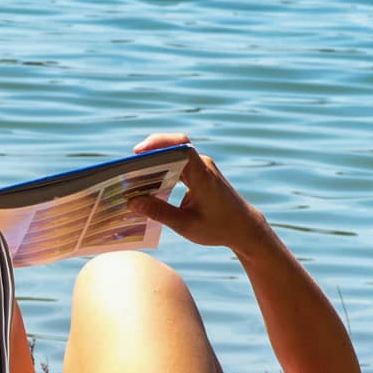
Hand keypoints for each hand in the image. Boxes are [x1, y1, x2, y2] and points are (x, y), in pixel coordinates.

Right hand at [127, 133, 273, 253]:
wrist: (244, 228)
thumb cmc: (219, 227)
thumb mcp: (186, 224)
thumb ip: (158, 212)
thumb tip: (132, 202)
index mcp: (202, 175)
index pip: (181, 147)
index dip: (159, 144)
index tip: (138, 151)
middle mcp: (202, 166)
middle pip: (174, 147)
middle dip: (150, 152)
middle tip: (128, 166)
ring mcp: (202, 168)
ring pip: (174, 155)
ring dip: (155, 162)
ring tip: (133, 175)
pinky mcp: (200, 175)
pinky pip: (178, 165)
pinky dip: (162, 170)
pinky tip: (148, 184)